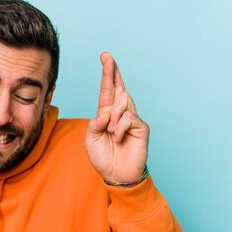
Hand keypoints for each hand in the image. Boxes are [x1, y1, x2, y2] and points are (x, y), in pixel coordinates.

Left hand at [85, 53, 148, 183]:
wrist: (116, 175)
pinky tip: (119, 137)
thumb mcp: (90, 139)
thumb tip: (106, 111)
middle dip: (112, 71)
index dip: (108, 73)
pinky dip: (120, 127)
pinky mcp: (141, 127)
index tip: (105, 56)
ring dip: (113, 115)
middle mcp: (120, 113)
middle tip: (107, 58)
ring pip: (124, 100)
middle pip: (119, 87)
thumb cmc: (103, 158)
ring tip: (111, 132)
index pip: (108, 90)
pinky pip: (129, 117)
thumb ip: (95, 123)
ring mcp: (132, 119)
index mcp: (107, 114)